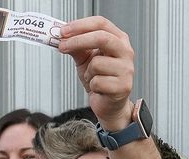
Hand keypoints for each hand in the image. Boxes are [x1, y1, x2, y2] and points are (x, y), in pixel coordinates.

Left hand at [58, 16, 135, 131]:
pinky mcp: (123, 86)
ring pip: (97, 63)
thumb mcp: (86, 58)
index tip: (63, 31)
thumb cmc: (99, 79)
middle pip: (102, 37)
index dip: (80, 25)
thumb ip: (76, 46)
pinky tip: (98, 89)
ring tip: (92, 78)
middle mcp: (126, 52)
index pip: (101, 23)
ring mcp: (126, 69)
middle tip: (62, 46)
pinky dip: (92, 86)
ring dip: (87, 72)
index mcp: (118, 39)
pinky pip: (97, 82)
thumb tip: (63, 37)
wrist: (109, 104)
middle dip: (78, 41)